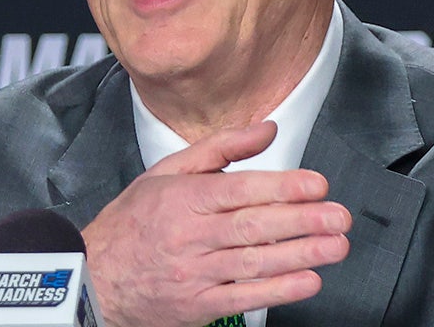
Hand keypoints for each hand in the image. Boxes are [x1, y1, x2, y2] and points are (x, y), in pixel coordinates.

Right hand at [81, 121, 350, 326]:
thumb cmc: (133, 222)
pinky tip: (307, 281)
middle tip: (338, 216)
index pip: (238, 190)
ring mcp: (193, 272)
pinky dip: (278, 290)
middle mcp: (189, 235)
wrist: (95, 277)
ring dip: (300, 255)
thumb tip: (265, 130)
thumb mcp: (166, 172)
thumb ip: (220, 149)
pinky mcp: (197, 304)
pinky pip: (243, 297)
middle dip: (302, 221)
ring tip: (335, 246)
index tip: (315, 184)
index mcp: (182, 198)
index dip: (280, 187)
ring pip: (253, 262)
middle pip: (252, 226)